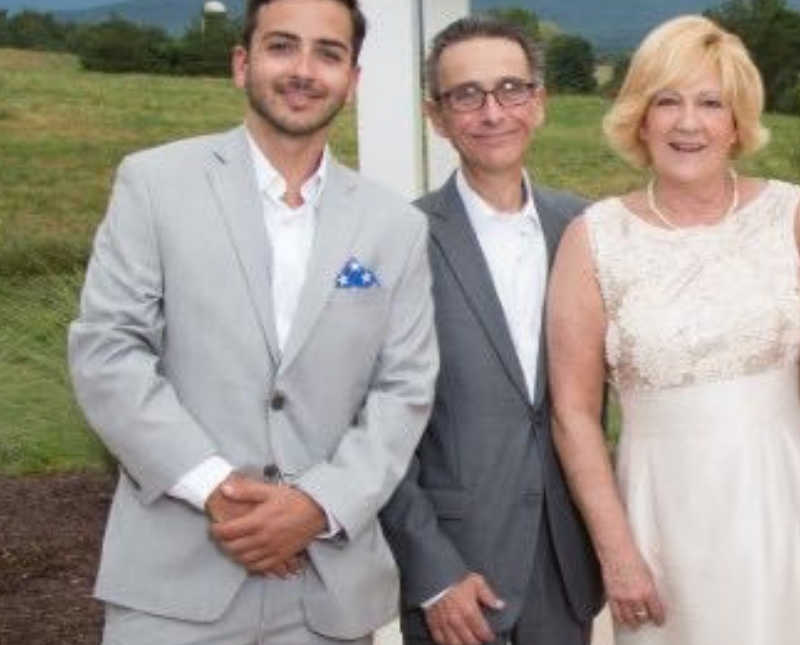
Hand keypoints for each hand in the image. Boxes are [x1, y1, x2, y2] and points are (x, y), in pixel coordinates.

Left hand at [210, 478, 325, 576]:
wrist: (317, 512)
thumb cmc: (293, 500)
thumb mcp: (269, 491)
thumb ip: (246, 491)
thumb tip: (225, 489)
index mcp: (258, 521)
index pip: (228, 532)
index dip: (216, 531)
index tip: (214, 527)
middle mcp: (263, 539)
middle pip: (233, 548)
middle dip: (223, 543)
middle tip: (221, 537)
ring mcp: (272, 550)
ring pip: (244, 559)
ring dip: (234, 554)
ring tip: (232, 546)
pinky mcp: (280, 557)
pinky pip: (259, 567)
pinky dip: (249, 564)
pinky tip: (247, 557)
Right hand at [424, 573, 504, 644]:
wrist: (437, 576)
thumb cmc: (457, 579)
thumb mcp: (476, 582)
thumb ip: (488, 595)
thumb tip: (500, 605)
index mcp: (469, 611)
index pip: (482, 631)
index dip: (488, 636)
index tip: (490, 636)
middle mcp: (457, 620)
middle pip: (470, 641)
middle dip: (477, 642)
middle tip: (479, 640)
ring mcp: (444, 623)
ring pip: (455, 643)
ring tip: (467, 642)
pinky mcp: (434, 623)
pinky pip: (440, 639)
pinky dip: (446, 643)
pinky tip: (451, 642)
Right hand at [603, 548, 664, 628]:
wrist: (616, 550)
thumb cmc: (632, 556)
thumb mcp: (648, 573)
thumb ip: (650, 588)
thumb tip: (653, 598)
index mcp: (649, 590)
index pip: (657, 612)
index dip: (659, 619)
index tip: (659, 620)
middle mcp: (636, 596)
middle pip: (643, 618)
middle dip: (646, 620)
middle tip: (647, 620)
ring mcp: (622, 597)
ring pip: (630, 620)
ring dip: (634, 622)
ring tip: (635, 622)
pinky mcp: (611, 596)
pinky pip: (616, 615)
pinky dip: (621, 619)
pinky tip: (623, 618)